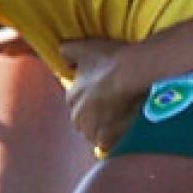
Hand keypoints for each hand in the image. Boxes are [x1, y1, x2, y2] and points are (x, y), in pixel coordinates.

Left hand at [62, 38, 158, 153]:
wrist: (130, 72)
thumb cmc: (106, 59)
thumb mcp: (81, 48)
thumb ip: (66, 51)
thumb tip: (62, 56)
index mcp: (71, 97)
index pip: (74, 101)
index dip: (85, 97)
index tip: (97, 92)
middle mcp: (78, 116)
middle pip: (82, 120)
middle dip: (90, 116)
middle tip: (106, 107)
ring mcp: (94, 128)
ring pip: (92, 133)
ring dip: (99, 129)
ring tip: (113, 121)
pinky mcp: (109, 136)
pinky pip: (106, 144)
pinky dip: (110, 140)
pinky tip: (118, 133)